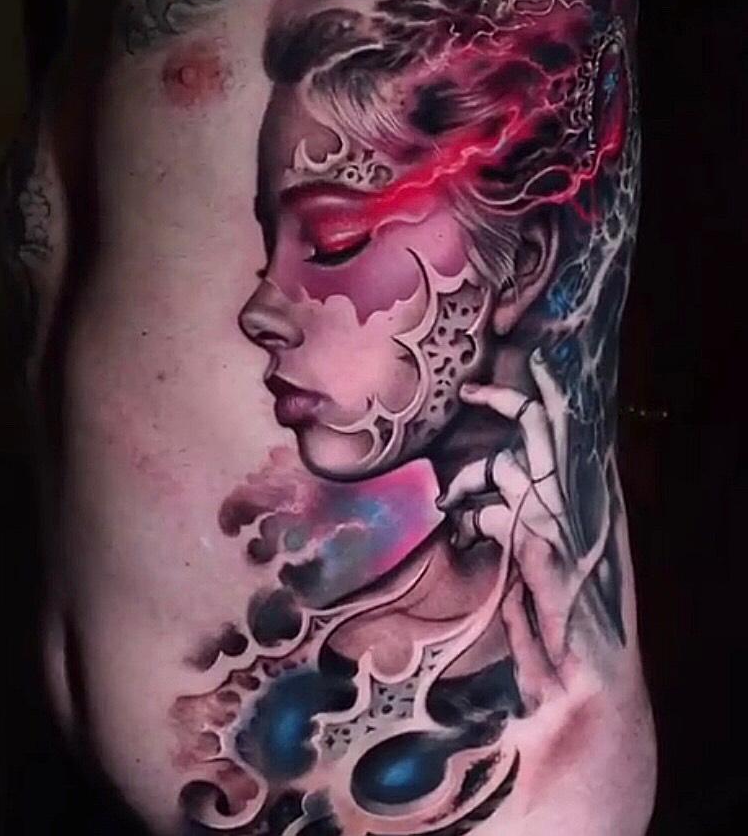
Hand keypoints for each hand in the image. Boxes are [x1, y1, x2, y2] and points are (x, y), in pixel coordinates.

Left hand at [437, 352, 606, 702]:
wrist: (592, 682)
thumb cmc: (570, 627)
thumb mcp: (548, 562)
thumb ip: (526, 527)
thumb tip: (491, 502)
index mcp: (596, 500)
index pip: (576, 431)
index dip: (553, 394)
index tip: (533, 366)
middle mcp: (585, 503)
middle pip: (545, 428)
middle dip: (508, 398)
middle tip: (473, 390)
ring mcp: (564, 523)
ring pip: (508, 467)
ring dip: (471, 481)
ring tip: (454, 501)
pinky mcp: (541, 546)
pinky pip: (493, 513)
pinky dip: (474, 523)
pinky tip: (468, 539)